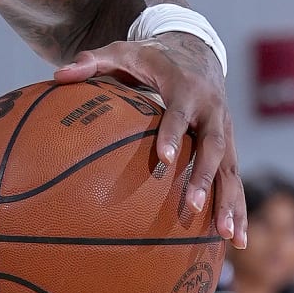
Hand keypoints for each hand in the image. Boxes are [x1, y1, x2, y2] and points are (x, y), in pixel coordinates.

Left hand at [54, 32, 243, 243]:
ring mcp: (224, 131)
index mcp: (186, 88)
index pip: (180, 113)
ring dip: (230, 202)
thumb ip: (92, 62)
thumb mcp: (122, 52)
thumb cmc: (153, 58)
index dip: (174, 134)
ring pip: (230, 168)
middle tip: (192, 207)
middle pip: (213, 146)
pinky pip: (233, 179)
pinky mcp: (229, 147)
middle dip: (205, 178)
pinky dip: (236, 208)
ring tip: (228, 237)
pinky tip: (236, 241)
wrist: (198, 51)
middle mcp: (212, 111)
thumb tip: (57, 76)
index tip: (164, 160)